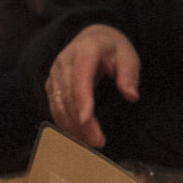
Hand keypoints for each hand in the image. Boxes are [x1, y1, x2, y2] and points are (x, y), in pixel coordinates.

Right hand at [46, 24, 139, 148]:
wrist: (91, 37)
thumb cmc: (113, 48)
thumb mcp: (128, 56)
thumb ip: (129, 74)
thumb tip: (131, 96)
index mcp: (84, 52)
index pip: (80, 79)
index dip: (82, 100)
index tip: (86, 120)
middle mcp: (64, 62)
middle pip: (69, 96)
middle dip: (81, 122)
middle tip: (97, 143)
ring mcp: (54, 74)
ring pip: (58, 104)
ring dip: (71, 127)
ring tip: (88, 146)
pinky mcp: (51, 85)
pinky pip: (54, 107)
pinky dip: (63, 124)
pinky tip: (76, 139)